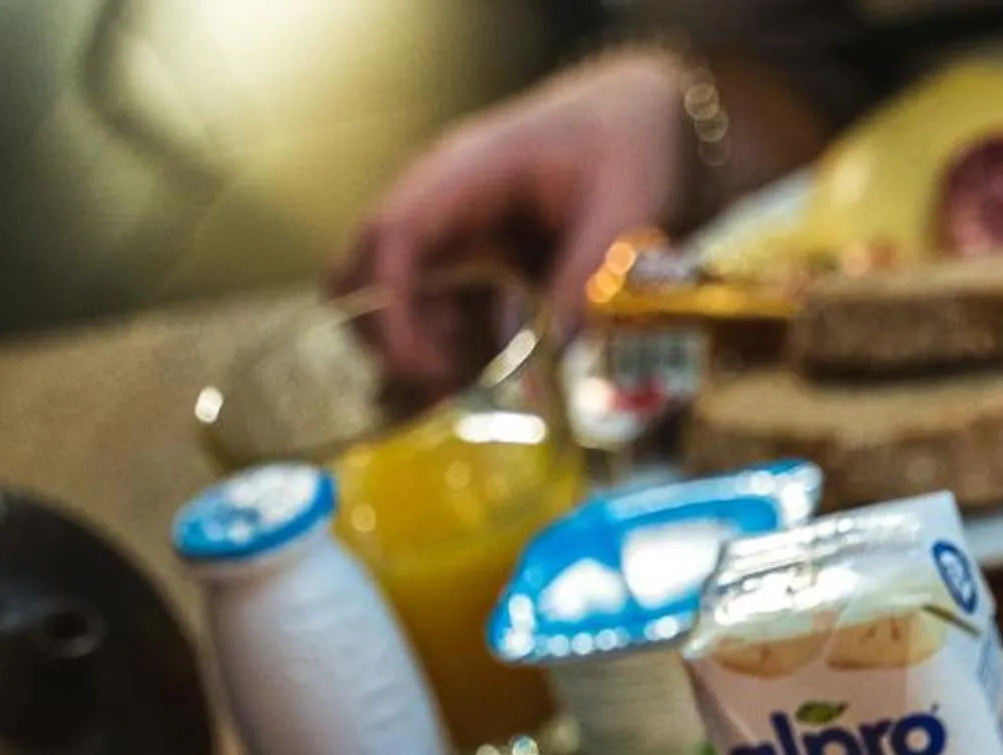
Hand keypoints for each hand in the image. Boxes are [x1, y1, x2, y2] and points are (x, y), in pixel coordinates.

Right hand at [338, 48, 694, 362]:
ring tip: (478, 382)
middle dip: (383, 338)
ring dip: (419, 351)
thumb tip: (562, 349)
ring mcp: (450, 232)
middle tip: (443, 387)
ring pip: (388, 300)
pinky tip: (497, 367)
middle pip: (359, 269)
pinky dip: (449, 351)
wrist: (643, 120)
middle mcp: (441, 202)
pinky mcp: (470, 262)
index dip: (393, 308)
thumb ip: (596, 271)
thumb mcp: (632, 201)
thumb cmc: (632, 144)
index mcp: (469, 173)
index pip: (397, 235)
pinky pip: (431, 315)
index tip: (423, 369)